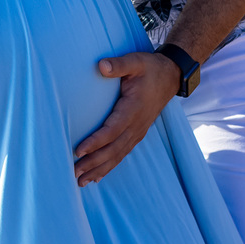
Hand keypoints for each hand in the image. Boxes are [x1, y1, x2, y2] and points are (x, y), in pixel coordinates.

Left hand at [73, 51, 180, 186]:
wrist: (170, 76)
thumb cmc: (149, 68)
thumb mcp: (136, 61)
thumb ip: (118, 64)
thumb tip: (101, 66)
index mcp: (134, 108)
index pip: (112, 130)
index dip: (96, 142)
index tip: (78, 150)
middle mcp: (136, 125)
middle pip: (113, 149)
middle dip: (93, 163)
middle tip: (74, 173)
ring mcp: (138, 131)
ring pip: (117, 155)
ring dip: (99, 169)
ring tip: (81, 182)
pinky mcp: (137, 134)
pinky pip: (122, 153)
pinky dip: (109, 166)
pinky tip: (97, 177)